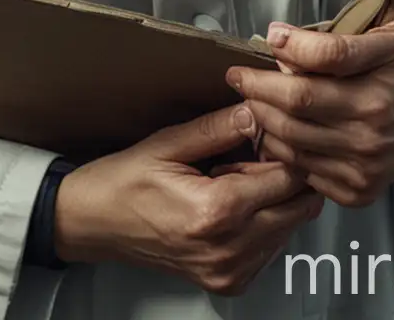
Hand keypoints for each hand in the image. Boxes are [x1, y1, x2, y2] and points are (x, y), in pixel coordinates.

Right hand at [54, 103, 324, 294]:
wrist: (95, 225)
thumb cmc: (124, 183)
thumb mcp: (167, 143)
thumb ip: (216, 129)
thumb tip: (255, 110)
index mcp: (217, 212)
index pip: (288, 178)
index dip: (285, 149)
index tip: (272, 130)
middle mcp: (230, 250)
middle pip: (299, 207)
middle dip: (288, 174)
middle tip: (256, 152)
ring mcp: (231, 272)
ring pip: (290, 227)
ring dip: (277, 198)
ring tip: (238, 178)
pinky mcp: (230, 282)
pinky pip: (272, 247)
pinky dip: (265, 221)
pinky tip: (235, 202)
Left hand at [225, 19, 393, 207]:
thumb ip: (342, 35)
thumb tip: (282, 38)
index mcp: (386, 71)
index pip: (326, 57)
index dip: (290, 46)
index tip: (270, 37)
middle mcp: (375, 119)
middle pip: (298, 102)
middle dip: (257, 86)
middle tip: (239, 76)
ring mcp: (366, 159)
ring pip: (293, 139)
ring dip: (262, 118)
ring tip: (251, 101)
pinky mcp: (359, 188)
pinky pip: (303, 169)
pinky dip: (281, 150)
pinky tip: (275, 132)